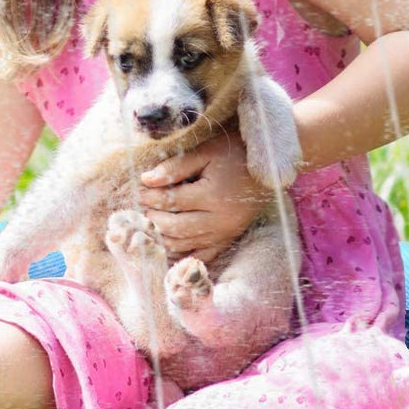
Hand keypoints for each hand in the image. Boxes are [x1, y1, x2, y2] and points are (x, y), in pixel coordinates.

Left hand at [137, 130, 269, 264]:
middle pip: (176, 227)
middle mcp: (220, 220)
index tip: (138, 190)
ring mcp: (225, 233)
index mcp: (213, 196)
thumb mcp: (205, 152)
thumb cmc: (235, 153)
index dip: (151, 197)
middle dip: (153, 218)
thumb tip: (146, 179)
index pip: (172, 201)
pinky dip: (181, 253)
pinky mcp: (228, 240)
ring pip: (185, 244)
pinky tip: (167, 246)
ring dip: (162, 236)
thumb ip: (175, 167)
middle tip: (141, 208)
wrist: (269, 166)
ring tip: (149, 222)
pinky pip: (202, 256)